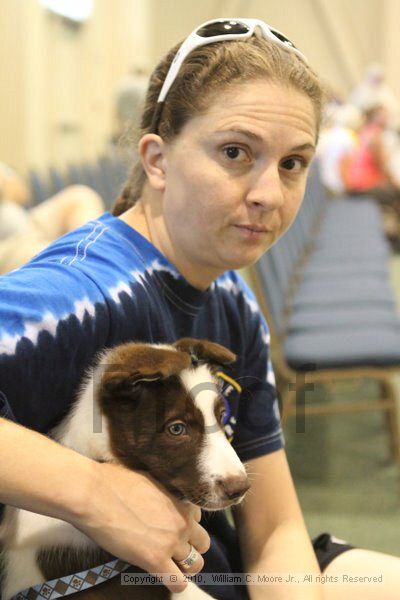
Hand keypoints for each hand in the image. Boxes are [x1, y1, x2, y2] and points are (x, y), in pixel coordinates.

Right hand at [72, 461, 209, 592]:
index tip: (171, 527)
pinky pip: (177, 583)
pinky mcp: (155, 560)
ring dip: (183, 567)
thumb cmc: (116, 481)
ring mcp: (171, 542)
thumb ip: (163, 494)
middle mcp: (183, 522)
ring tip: (168, 565)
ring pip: (195, 565)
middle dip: (190, 547)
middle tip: (172, 548)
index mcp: (182, 501)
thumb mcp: (151, 480)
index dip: (185, 524)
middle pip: (202, 543)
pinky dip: (175, 584)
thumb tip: (158, 498)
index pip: (197, 519)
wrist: (96, 494)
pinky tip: (165, 578)